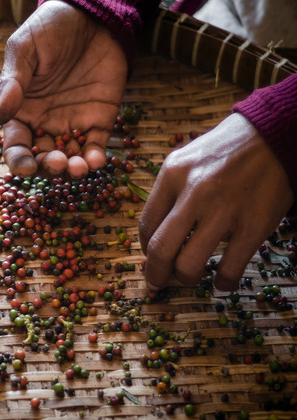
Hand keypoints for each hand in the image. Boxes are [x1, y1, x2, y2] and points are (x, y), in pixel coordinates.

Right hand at [0, 0, 126, 178]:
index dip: (18, 161)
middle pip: (41, 159)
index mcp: (20, 111)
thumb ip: (11, 84)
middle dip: (47, 168)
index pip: (15, 145)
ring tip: (78, 168)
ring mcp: (72, 123)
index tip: (25, 167)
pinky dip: (96, 159)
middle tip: (56, 163)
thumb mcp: (24, 50)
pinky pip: (96, 146)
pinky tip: (96, 161)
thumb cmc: (50, 29)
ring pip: (69, 159)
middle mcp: (44, 123)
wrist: (91, 14)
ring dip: (72, 170)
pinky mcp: (99, 120)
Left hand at [139, 113, 293, 291]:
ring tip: (190, 278)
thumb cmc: (225, 151)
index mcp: (171, 175)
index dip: (146, 249)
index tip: (152, 257)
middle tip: (159, 282)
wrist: (273, 136)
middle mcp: (194, 193)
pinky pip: (230, 268)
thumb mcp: (185, 160)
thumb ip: (168, 193)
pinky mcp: (254, 225)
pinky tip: (222, 282)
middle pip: (160, 250)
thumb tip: (155, 236)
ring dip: (186, 279)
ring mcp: (225, 211)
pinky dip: (223, 283)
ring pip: (189, 264)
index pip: (146, 225)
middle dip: (156, 274)